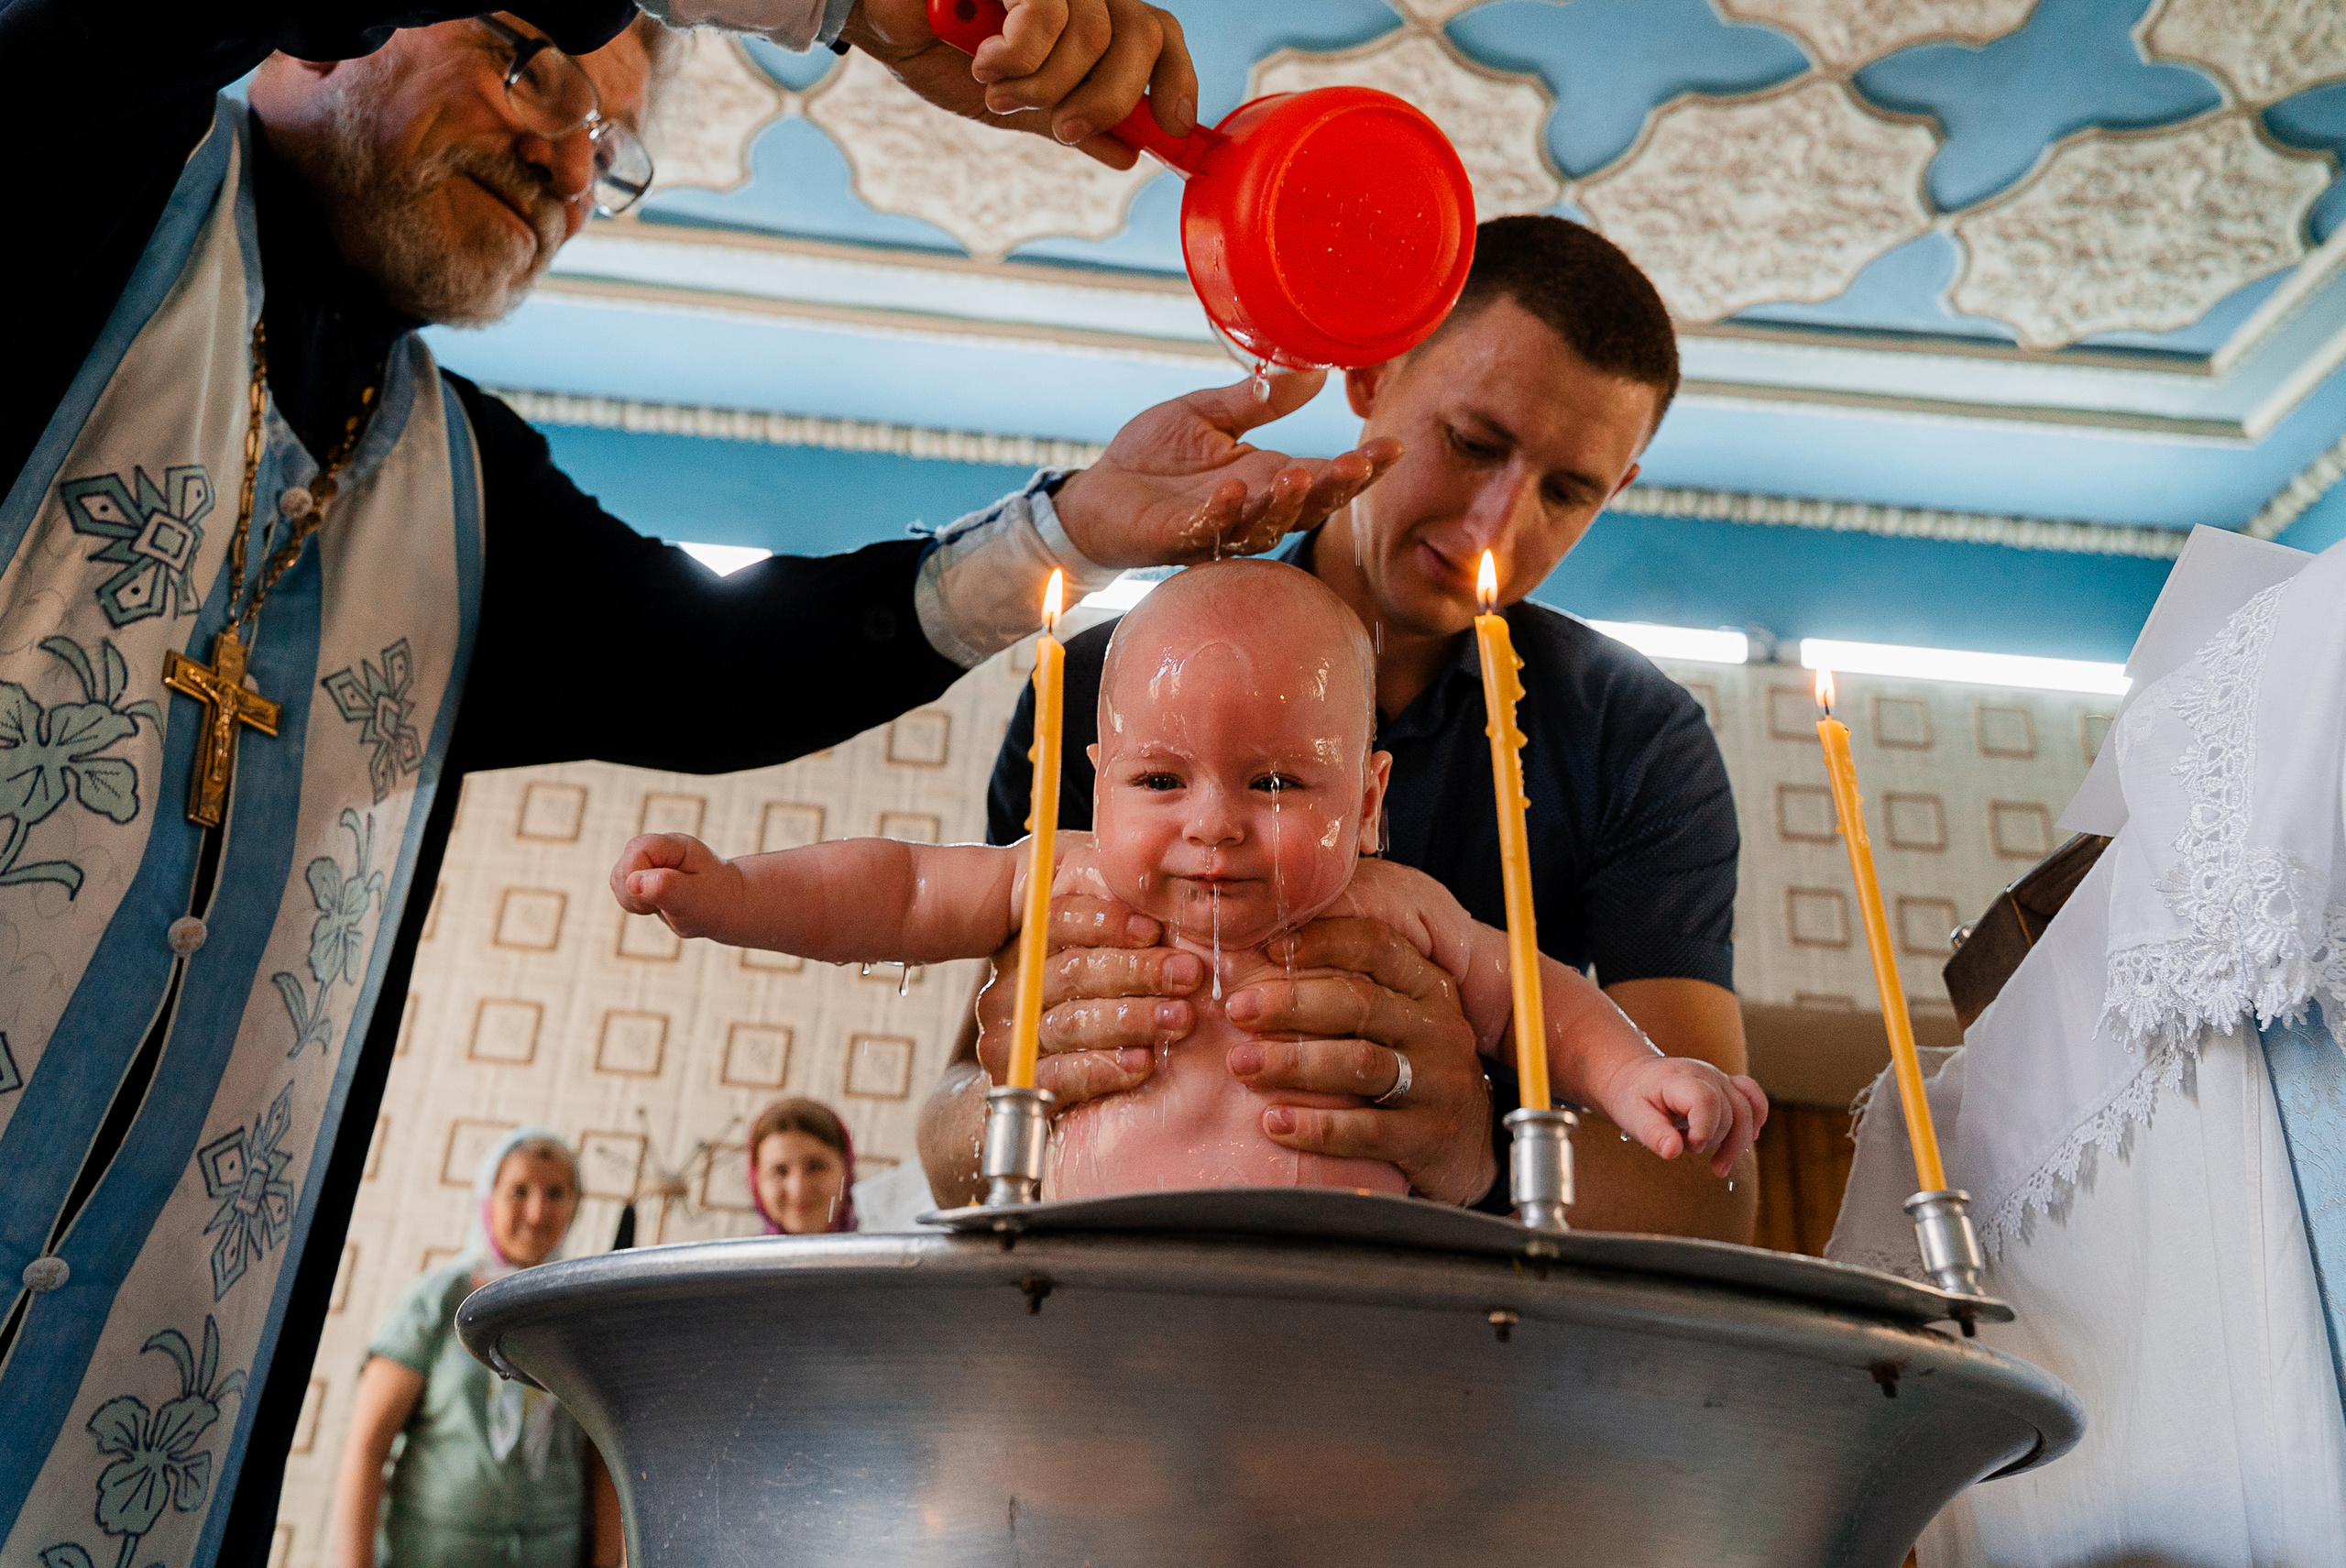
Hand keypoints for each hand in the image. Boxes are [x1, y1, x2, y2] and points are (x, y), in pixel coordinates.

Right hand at [610, 832, 745, 938]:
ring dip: (636, 902)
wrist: (725, 904)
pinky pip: (621, 891)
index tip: (662, 896)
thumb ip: (667, 888)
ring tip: (665, 904)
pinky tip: (658, 904)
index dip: (640, 879)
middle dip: (637, 896)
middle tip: (667, 903)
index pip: (637, 851)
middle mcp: (656, 847)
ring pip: (617, 881)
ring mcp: (646, 860)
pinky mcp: (639, 874)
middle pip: (621, 869)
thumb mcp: (697, 898)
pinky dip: (636, 904)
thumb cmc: (715, 900)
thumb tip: (633, 882)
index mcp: (674, 845)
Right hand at [843, 0, 1197, 168]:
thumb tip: (1128, 152)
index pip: (1157, 34)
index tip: (1174, 129)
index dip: (1176, 80)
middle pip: (1141, 35)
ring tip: (996, 87)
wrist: (875, 17)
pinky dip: (1018, 55)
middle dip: (1109, 100)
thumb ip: (1066, 121)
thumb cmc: (936, 50)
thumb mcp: (1010, 104)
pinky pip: (1047, 15)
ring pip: (1094, 36)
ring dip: (1043, 85)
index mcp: (1085, 18)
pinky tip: (986, 58)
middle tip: (1065, 129)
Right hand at [972, 894, 1203, 1105]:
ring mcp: (1013, 1035)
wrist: (1053, 1068)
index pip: (1059, 920)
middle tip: (1188, 975)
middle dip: (1137, 971)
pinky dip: (1104, 1068)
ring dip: (1133, 1019)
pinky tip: (1142, 1062)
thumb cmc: (1103, 983)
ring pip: (1072, 1022)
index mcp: (1030, 941)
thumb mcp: (1104, 934)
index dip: (1106, 921)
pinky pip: (1060, 1075)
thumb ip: (1113, 903)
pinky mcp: (1022, 1080)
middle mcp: (1014, 986)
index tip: (1153, 930)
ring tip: (1179, 1019)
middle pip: (1072, 972)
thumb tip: (1150, 878)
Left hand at [1053, 374, 1402, 567]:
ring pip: (1264, 524)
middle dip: (1335, 488)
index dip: (1360, 467)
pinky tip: (1232, 489)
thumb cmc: (1154, 457)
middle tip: (1356, 465)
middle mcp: (1251, 507)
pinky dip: (1221, 512)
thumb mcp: (1208, 415)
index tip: (1393, 447)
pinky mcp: (1177, 539)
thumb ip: (1259, 401)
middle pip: (1307, 506)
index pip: (1324, 475)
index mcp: (1266, 476)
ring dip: (1284, 502)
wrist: (1097, 493)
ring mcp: (1217, 527)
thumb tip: (1313, 371)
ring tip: (1297, 472)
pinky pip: (1206, 529)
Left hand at [1220, 917, 1496, 1205]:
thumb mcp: (1399, 1018)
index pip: (1376, 946)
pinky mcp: (1427, 1137)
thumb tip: (1265, 956)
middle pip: (1359, 1003)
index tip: (1267, 951)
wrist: (1471, 1140)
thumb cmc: (1413, 1067)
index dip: (1321, 942)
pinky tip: (1273, 1122)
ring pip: (1360, 1063)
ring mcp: (1438, 1083)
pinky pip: (1366, 1129)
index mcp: (1426, 987)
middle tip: (1236, 1010)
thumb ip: (1353, 986)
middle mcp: (1437, 1028)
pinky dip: (1315, 1127)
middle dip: (1290, 1004)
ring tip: (1242, 1065)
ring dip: (1292, 1062)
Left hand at [1599, 1056, 1767, 1178]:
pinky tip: (1749, 1139)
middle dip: (1714, 1140)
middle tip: (1689, 1148)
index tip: (1690, 1145)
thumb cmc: (1632, 1097)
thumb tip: (1672, 1151)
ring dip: (1738, 1142)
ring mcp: (1719, 1078)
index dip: (1705, 1128)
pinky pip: (1753, 1097)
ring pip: (1746, 1110)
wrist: (1634, 1077)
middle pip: (1730, 1111)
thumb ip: (1653, 1133)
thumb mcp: (1632, 1116)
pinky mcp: (1726, 1085)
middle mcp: (1705, 1074)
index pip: (1706, 1100)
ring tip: (1719, 1167)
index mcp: (1679, 1079)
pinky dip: (1756, 1118)